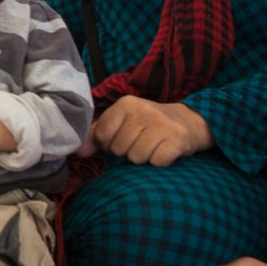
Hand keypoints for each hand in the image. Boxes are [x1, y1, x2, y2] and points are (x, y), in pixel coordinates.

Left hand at [90, 96, 211, 165]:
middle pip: (118, 149)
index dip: (108, 144)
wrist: (187, 122)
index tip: (121, 138)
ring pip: (136, 158)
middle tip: (140, 142)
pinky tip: (163, 151)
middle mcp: (144, 111)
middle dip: (126, 152)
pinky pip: (156, 162)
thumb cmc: (147, 124)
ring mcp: (162, 125)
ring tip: (151, 146)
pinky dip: (159, 162)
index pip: (102, 136)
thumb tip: (79, 152)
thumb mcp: (122, 122)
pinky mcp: (177, 140)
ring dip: (143, 158)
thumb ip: (97, 135)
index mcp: (126, 103)